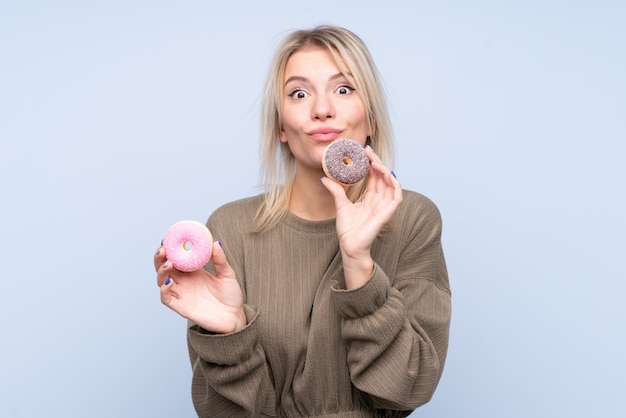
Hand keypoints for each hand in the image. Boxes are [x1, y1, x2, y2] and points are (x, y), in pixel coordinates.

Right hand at [154, 241, 245, 333]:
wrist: (235, 317)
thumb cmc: (231, 295)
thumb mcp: (227, 274)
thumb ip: (220, 259)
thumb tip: (215, 242)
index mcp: (192, 271)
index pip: (175, 258)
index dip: (169, 249)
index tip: (167, 238)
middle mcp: (183, 282)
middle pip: (164, 268)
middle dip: (159, 258)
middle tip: (162, 249)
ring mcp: (181, 294)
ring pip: (162, 282)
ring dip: (161, 272)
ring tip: (168, 263)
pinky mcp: (181, 307)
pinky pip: (166, 299)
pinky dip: (164, 290)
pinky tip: (169, 282)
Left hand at [321, 146, 402, 287]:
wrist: (349, 246)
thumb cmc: (348, 230)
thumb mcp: (340, 205)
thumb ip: (336, 190)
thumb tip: (324, 178)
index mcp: (370, 198)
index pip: (374, 177)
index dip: (371, 163)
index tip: (364, 151)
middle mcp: (379, 201)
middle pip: (382, 177)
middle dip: (377, 162)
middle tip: (368, 151)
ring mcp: (384, 207)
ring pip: (390, 184)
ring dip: (384, 170)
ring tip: (375, 161)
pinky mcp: (387, 214)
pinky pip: (396, 197)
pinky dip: (395, 185)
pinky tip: (388, 175)